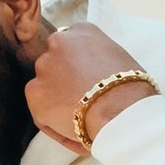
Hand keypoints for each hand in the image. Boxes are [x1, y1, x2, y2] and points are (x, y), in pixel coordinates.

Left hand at [26, 23, 158, 152]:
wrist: (121, 109)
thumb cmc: (130, 88)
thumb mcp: (118, 59)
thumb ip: (98, 59)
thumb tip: (92, 76)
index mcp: (82, 31)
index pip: (72, 46)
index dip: (79, 68)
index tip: (88, 83)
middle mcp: (58, 42)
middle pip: (56, 64)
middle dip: (65, 83)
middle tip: (84, 103)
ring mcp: (44, 67)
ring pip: (46, 89)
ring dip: (59, 104)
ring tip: (82, 122)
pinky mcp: (34, 93)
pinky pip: (42, 114)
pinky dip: (56, 127)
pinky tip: (77, 134)